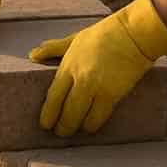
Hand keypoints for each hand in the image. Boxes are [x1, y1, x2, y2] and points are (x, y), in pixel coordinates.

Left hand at [28, 0, 166, 136]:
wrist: (133, 34)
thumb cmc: (105, 34)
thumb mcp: (75, 38)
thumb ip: (54, 48)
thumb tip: (32, 54)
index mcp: (68, 65)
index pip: (53, 96)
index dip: (48, 114)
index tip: (45, 124)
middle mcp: (79, 79)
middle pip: (66, 111)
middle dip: (62, 126)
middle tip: (60, 133)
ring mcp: (96, 88)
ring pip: (81, 118)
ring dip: (78, 128)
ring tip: (77, 131)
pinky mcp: (112, 94)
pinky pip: (99, 117)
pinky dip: (93, 124)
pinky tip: (92, 126)